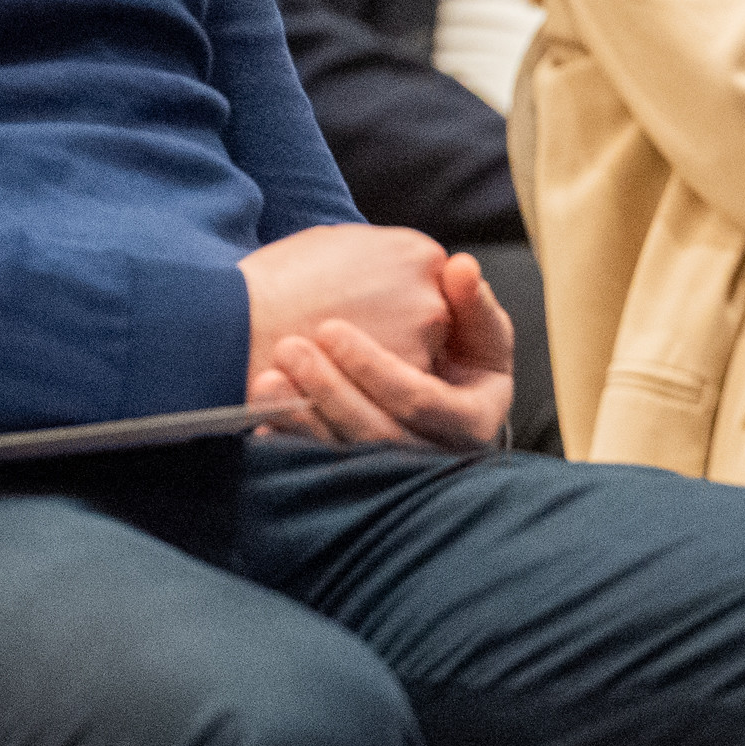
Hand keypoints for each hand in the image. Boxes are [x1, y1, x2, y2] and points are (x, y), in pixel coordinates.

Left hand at [249, 248, 513, 451]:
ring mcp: (398, 473)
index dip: (374, 367)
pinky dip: (291, 442)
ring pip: (346, 455)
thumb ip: (471, 301)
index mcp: (475, 419)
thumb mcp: (480, 328)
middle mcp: (439, 454)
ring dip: (303, 416)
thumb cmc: (466, 353)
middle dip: (330, 390)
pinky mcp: (362, 479)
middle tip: (290, 348)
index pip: (420, 399)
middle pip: (378, 432)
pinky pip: (321, 468)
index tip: (330, 329)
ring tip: (268, 378)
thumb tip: (462, 266)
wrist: (442, 392)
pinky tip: (264, 417)